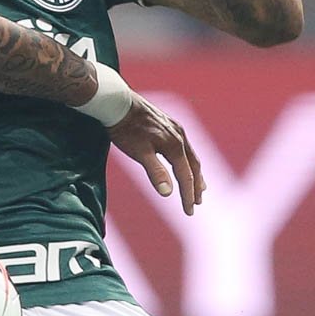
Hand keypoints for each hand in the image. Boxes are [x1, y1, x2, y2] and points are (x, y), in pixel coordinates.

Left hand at [106, 94, 204, 214]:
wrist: (117, 103)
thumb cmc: (126, 130)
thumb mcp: (139, 153)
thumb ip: (155, 172)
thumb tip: (168, 193)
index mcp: (175, 146)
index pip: (186, 177)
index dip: (187, 196)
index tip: (189, 212)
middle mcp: (180, 137)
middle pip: (193, 166)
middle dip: (196, 185)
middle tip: (197, 202)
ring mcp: (175, 128)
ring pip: (189, 155)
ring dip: (194, 172)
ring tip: (197, 185)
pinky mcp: (167, 123)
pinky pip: (183, 145)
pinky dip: (186, 158)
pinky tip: (181, 159)